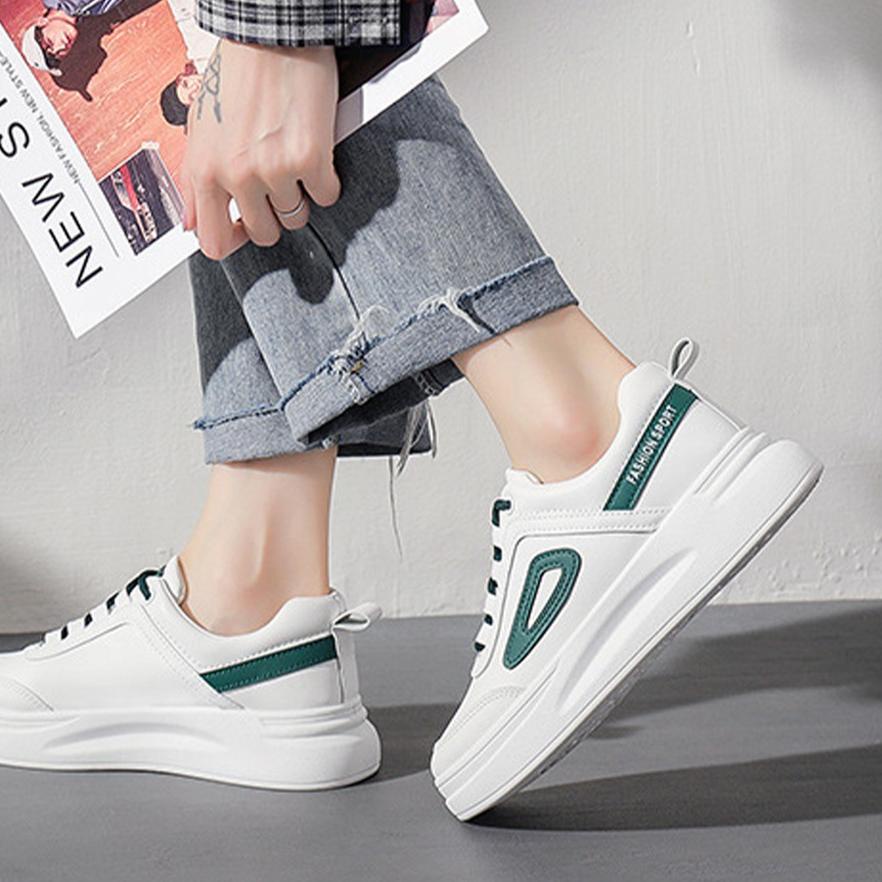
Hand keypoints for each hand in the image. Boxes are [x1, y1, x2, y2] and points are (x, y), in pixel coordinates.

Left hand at [182, 41, 340, 259]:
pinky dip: (326, 180)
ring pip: (297, 216)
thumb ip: (195, 179)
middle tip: (277, 185)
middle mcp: (236, 174)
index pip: (214, 242)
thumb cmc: (238, 74)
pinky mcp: (310, 158)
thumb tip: (191, 224)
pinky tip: (316, 152)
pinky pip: (327, 195)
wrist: (272, 32)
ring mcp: (274, 169)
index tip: (246, 229)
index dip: (234, 241)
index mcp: (204, 170)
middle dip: (274, 214)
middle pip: (265, 234)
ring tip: (294, 160)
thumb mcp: (201, 128)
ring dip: (300, 195)